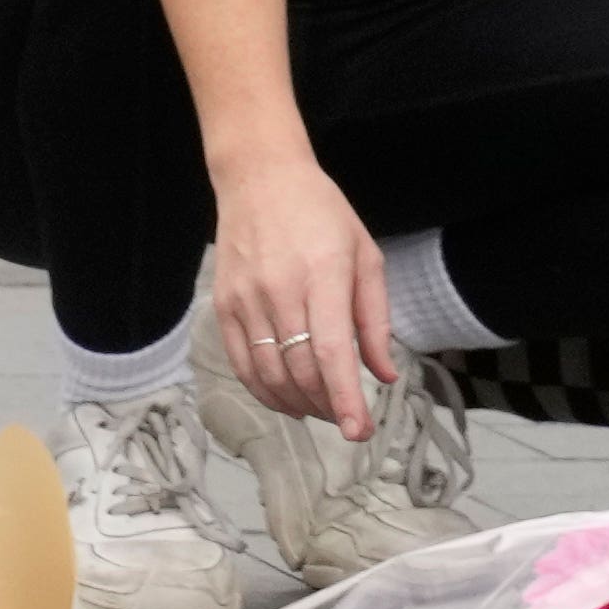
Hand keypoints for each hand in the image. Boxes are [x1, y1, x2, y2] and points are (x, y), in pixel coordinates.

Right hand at [208, 150, 396, 439]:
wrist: (259, 177)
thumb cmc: (321, 213)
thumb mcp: (365, 255)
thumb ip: (376, 319)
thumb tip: (384, 374)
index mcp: (323, 273)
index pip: (331, 351)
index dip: (344, 398)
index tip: (357, 431)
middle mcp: (280, 288)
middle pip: (300, 370)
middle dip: (327, 406)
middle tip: (346, 418)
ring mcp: (246, 298)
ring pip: (269, 374)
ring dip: (297, 403)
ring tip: (319, 409)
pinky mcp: (224, 304)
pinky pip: (242, 363)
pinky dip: (264, 391)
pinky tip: (285, 398)